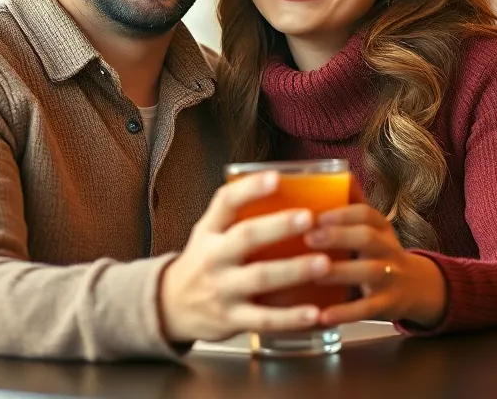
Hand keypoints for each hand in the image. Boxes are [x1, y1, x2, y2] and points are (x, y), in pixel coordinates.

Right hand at [159, 171, 331, 343]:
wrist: (172, 306)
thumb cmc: (204, 261)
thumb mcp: (209, 232)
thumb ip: (237, 214)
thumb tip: (288, 187)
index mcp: (210, 230)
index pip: (225, 202)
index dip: (250, 188)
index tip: (275, 177)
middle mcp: (213, 257)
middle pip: (245, 237)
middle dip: (278, 227)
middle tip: (309, 218)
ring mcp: (222, 289)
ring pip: (259, 278)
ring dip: (293, 270)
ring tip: (324, 263)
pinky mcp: (231, 319)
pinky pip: (263, 319)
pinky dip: (290, 318)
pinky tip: (314, 313)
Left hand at [304, 180, 446, 328]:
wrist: (417, 287)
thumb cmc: (378, 252)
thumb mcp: (371, 227)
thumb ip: (351, 204)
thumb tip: (332, 171)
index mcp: (380, 227)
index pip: (366, 213)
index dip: (343, 213)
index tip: (316, 214)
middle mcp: (388, 249)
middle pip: (367, 238)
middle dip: (339, 236)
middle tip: (308, 237)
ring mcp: (390, 277)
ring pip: (368, 272)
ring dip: (339, 272)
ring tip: (310, 272)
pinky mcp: (388, 306)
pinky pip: (367, 309)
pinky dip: (345, 313)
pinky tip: (322, 315)